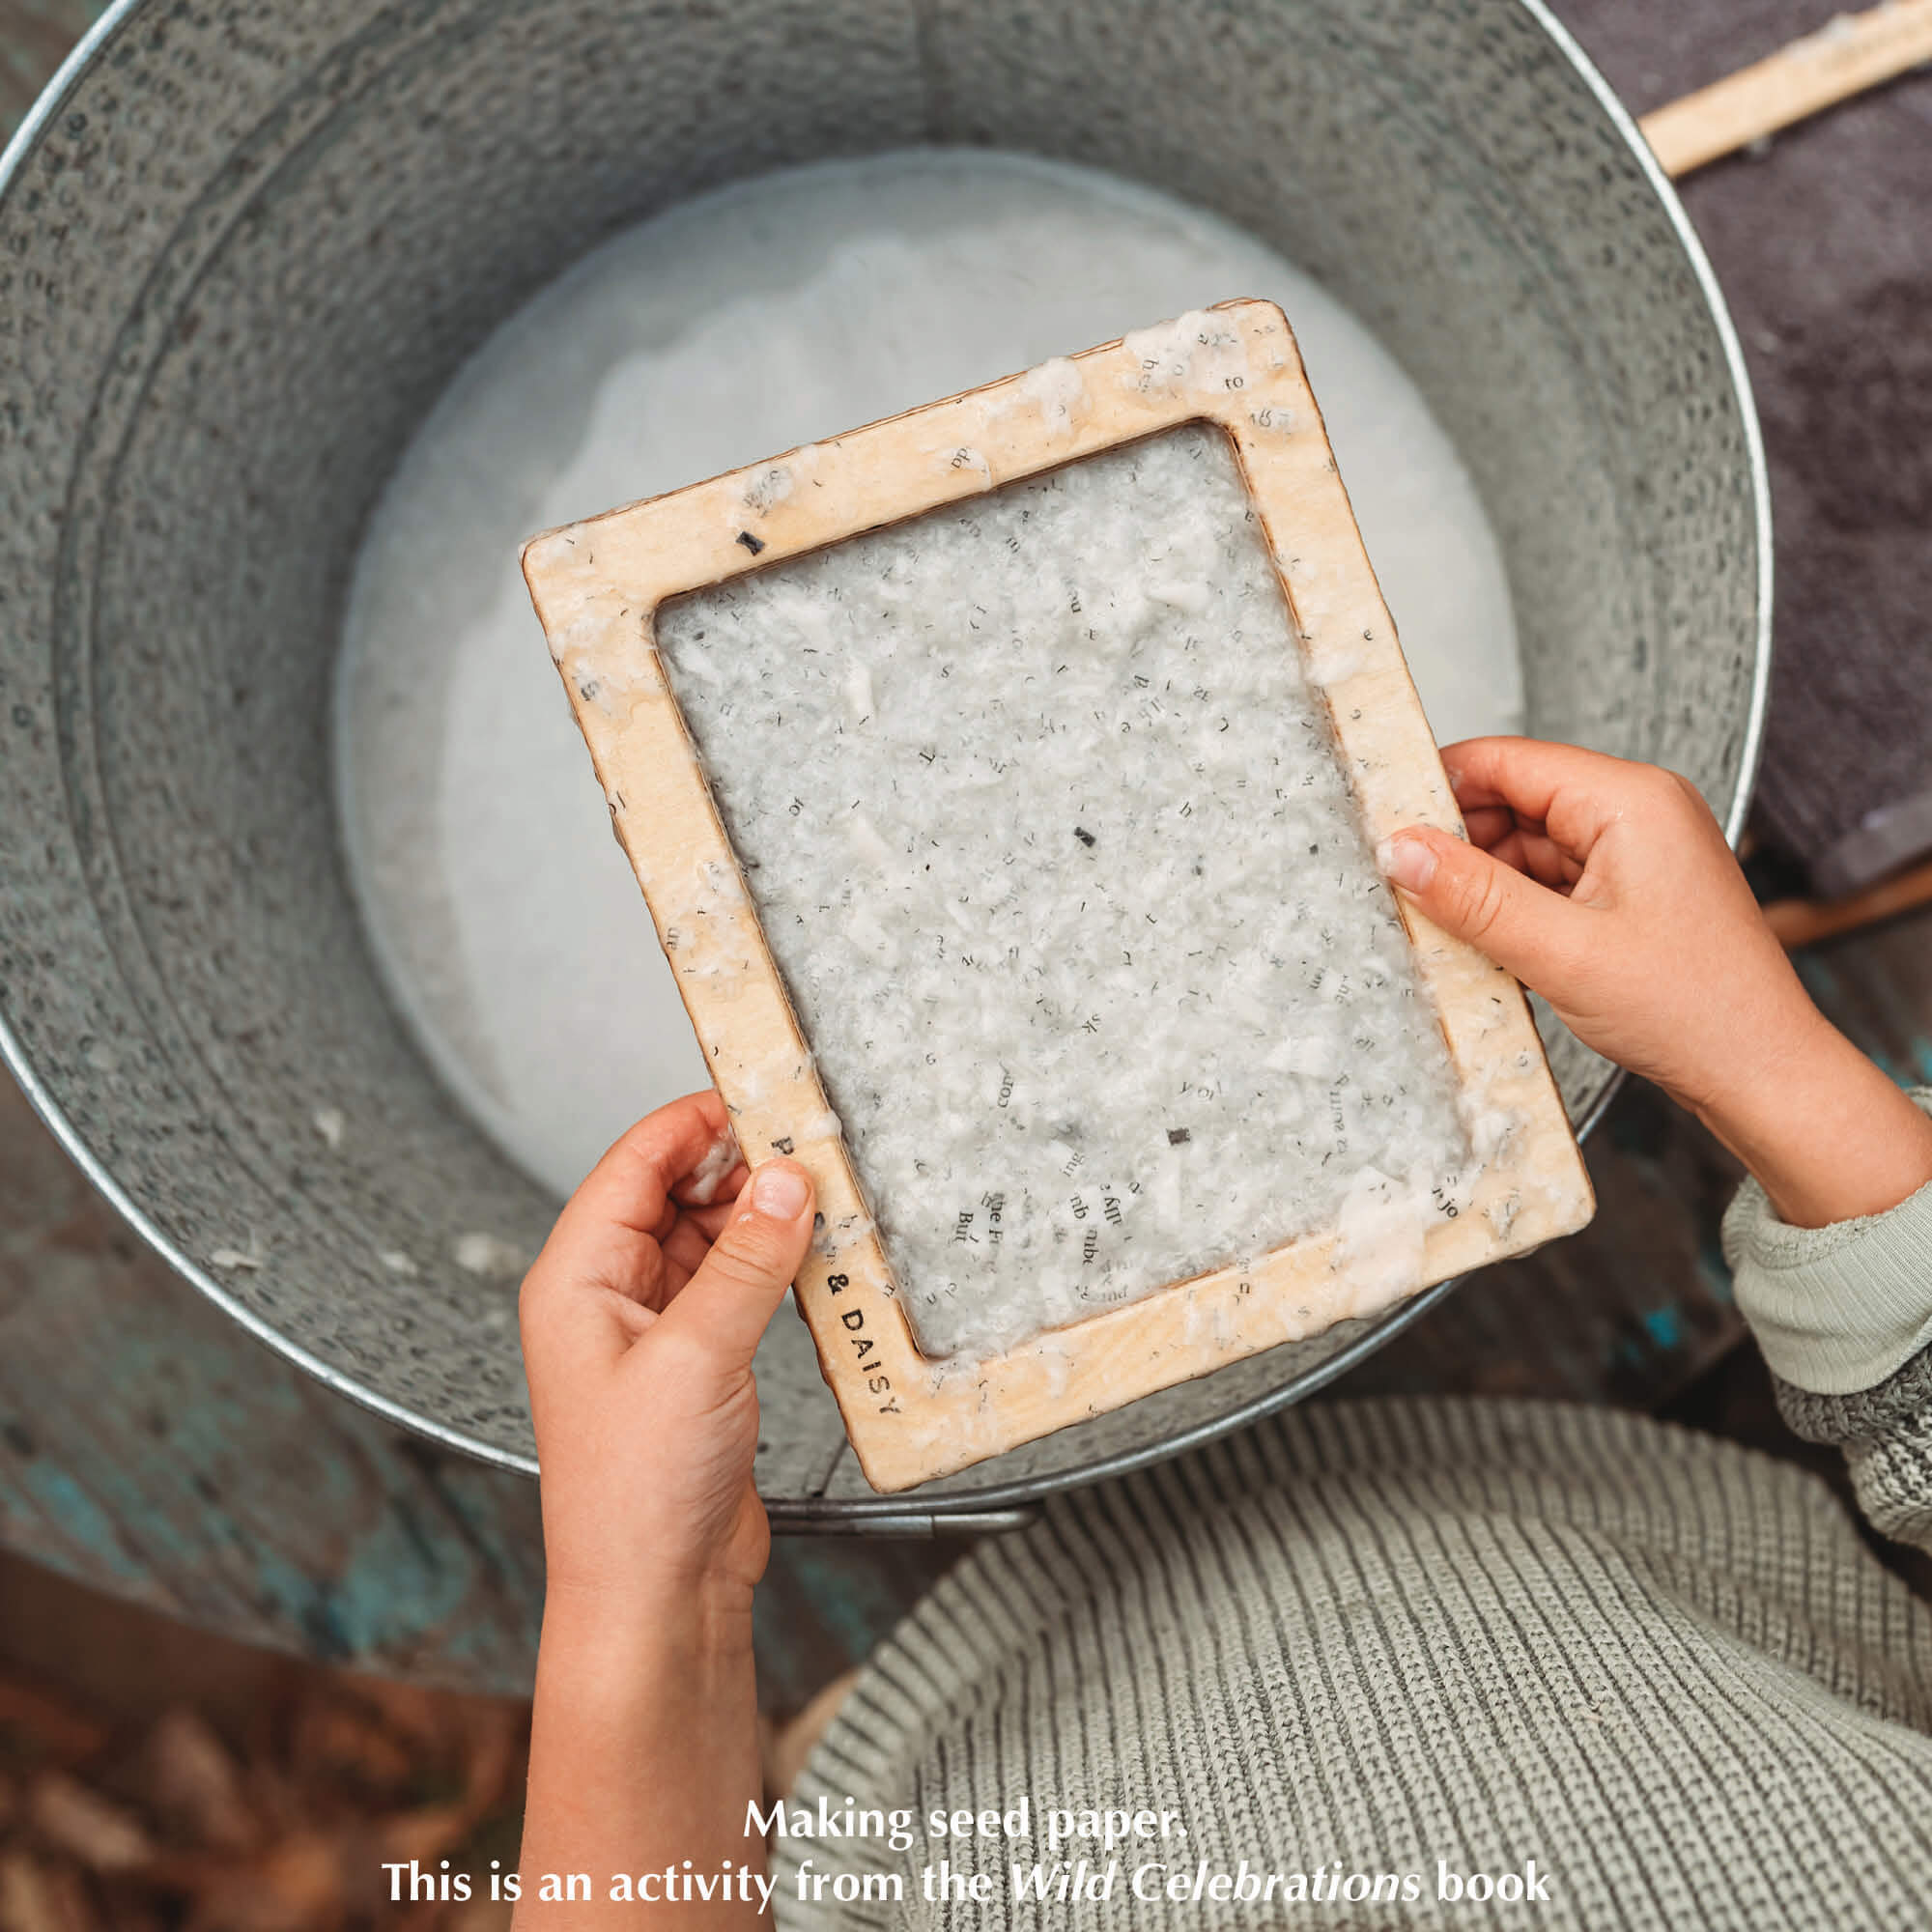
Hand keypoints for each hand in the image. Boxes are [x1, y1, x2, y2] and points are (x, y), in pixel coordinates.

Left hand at [517, 1093, 808, 1925]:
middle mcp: (609, 1295)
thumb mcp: (697, 1356)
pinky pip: (737, 1286)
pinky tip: (819, 1258)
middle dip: (743, 1167)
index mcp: (577, 1277)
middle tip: (816, 1145)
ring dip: (765, 1218)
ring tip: (829, 1197)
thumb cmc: (636, 1493)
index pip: (635, 1162)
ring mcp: (655, 1330)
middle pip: (677, 1193)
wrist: (654, 1599)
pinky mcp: (699, 1364)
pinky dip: (776, 1266)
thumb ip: (745, 1261)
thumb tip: (787, 1179)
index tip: (764, 1090)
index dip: (698, 1120)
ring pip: (713, 1239)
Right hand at [1378, 736, 1931, 1227]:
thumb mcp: (1561, 952)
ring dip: (1481, 887)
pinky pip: (1546, 883)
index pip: (1505, 761)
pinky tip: (1488, 949)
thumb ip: (1473, 896)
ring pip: (1522, 847)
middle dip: (1455, 848)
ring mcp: (1633, 852)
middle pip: (1510, 802)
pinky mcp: (1627, 891)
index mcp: (1630, 800)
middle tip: (1403, 893)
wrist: (1761, 1073)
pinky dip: (1510, 912)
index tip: (1381, 825)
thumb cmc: (1694, 1009)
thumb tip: (1400, 850)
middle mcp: (1635, 811)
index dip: (1437, 789)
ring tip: (1447, 932)